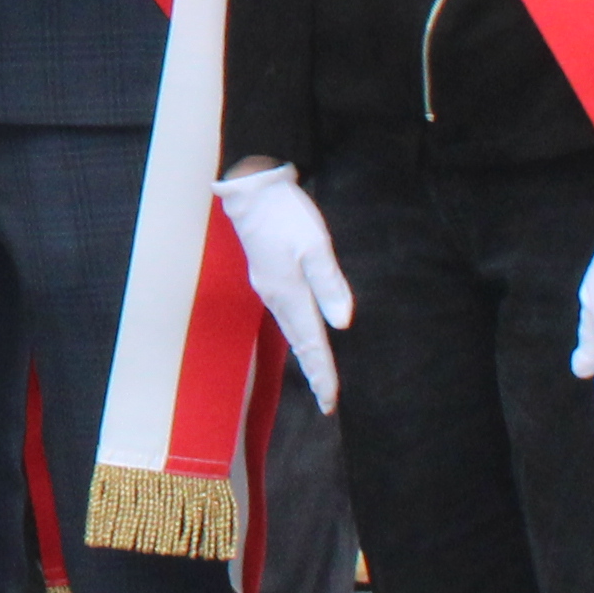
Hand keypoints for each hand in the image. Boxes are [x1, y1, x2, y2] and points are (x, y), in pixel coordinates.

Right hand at [222, 163, 354, 412]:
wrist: (252, 190)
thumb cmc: (286, 215)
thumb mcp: (316, 246)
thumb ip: (330, 284)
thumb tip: (342, 323)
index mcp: (290, 293)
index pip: (310, 344)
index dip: (322, 374)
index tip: (331, 402)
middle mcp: (276, 297)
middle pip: (299, 343)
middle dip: (314, 372)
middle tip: (328, 401)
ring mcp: (269, 287)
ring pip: (291, 331)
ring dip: (306, 355)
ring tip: (320, 376)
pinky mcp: (268, 277)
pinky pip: (287, 315)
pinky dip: (299, 334)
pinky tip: (305, 335)